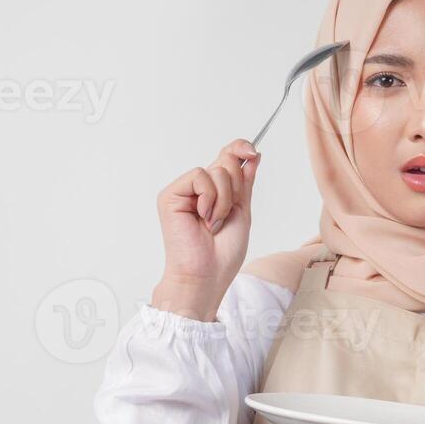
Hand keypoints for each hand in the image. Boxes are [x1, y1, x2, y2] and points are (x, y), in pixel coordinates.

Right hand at [151, 138, 261, 319]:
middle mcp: (199, 188)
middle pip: (225, 161)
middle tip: (227, 214)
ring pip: (215, 170)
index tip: (253, 152)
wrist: (206, 274)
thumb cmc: (223, 253)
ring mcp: (184, 191)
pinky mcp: (171, 195)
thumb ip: (245, 183)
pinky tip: (204, 218)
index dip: (240, 149)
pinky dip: (209, 198)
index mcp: (216, 191)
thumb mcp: (242, 211)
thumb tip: (253, 155)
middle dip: (236, 187)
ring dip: (225, 200)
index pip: (227, 158)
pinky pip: (199, 176)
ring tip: (214, 222)